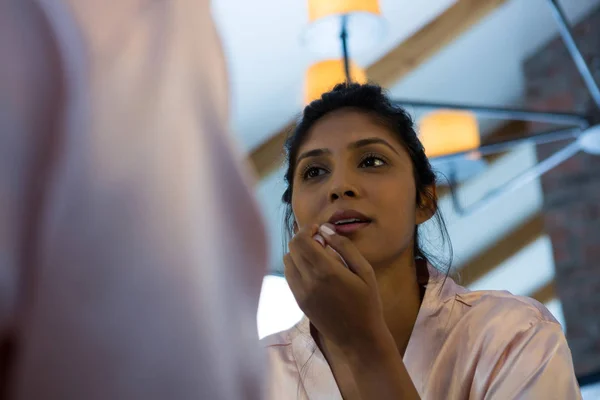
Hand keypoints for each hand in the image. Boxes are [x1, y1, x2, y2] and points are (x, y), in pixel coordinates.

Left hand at [284, 223, 388, 351]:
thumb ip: (344, 247)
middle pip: (292, 248)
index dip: (308, 229)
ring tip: (317, 256)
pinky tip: (313, 269)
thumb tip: (325, 230)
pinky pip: (289, 276)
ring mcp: (300, 292)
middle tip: (321, 241)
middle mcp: (308, 280)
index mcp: (326, 270)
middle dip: (303, 238)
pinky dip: (296, 266)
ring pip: (288, 261)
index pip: (301, 240)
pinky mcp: (298, 301)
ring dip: (298, 252)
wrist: (358, 338)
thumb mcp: (365, 271)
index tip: (320, 229)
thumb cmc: (367, 303)